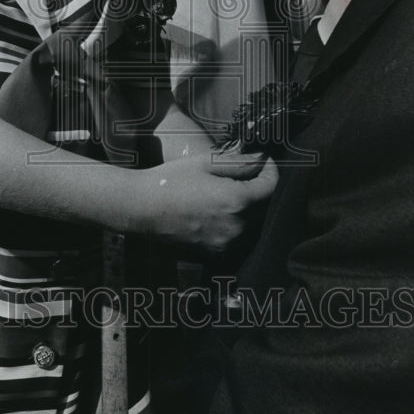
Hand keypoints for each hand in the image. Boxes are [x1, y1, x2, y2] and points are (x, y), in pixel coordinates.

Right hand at [137, 152, 277, 251]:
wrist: (141, 208)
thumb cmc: (171, 180)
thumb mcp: (204, 163)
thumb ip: (238, 162)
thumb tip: (262, 159)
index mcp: (237, 201)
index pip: (272, 187)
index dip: (271, 171)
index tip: (263, 161)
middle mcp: (237, 227)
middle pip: (266, 207)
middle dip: (261, 190)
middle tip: (246, 174)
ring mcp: (227, 244)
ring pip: (253, 225)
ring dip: (250, 209)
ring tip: (230, 193)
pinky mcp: (216, 254)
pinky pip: (237, 238)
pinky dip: (236, 225)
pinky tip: (218, 212)